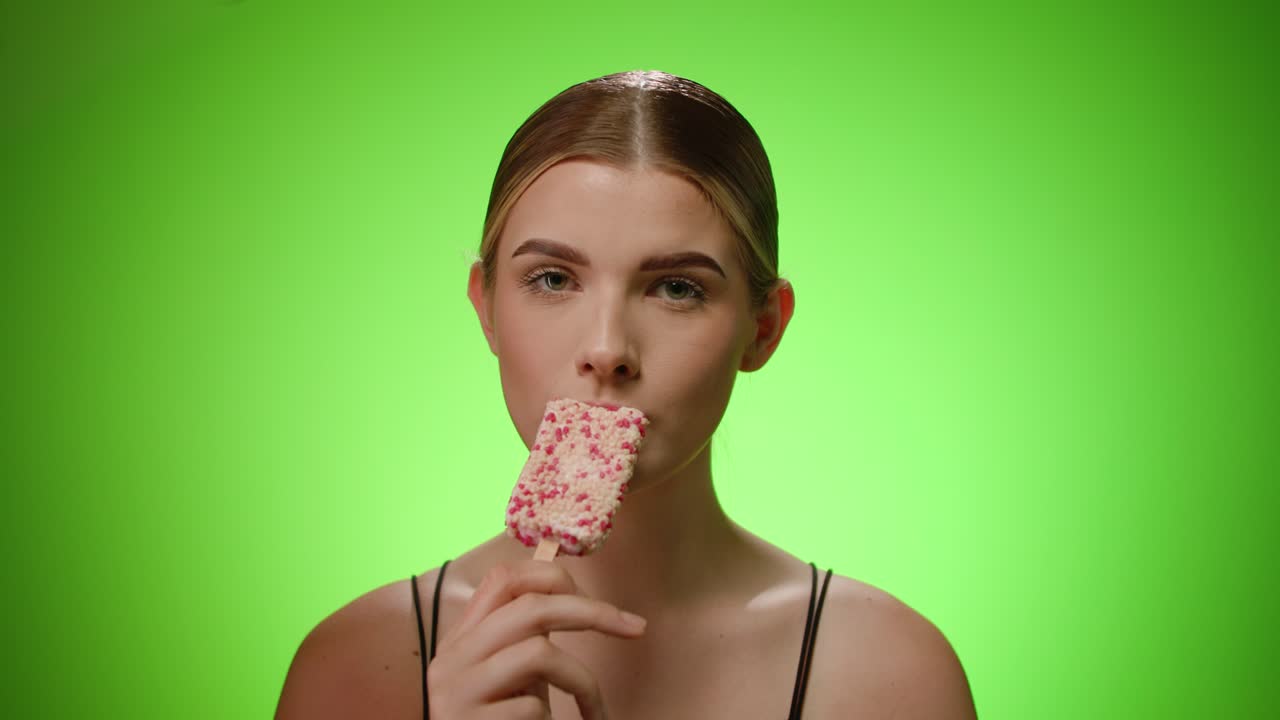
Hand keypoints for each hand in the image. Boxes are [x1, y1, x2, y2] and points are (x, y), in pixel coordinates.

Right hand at [426, 559, 646, 718]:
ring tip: (594, 708)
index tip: (595, 598)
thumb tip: (580, 598)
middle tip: (636, 628)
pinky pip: (532, 707)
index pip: (503, 579)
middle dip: (593, 612)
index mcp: (461, 637)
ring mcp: (457, 691)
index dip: (554, 577)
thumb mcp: (509, 673)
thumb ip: (526, 638)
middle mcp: (452, 657)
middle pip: (531, 607)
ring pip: (539, 654)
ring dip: (582, 681)